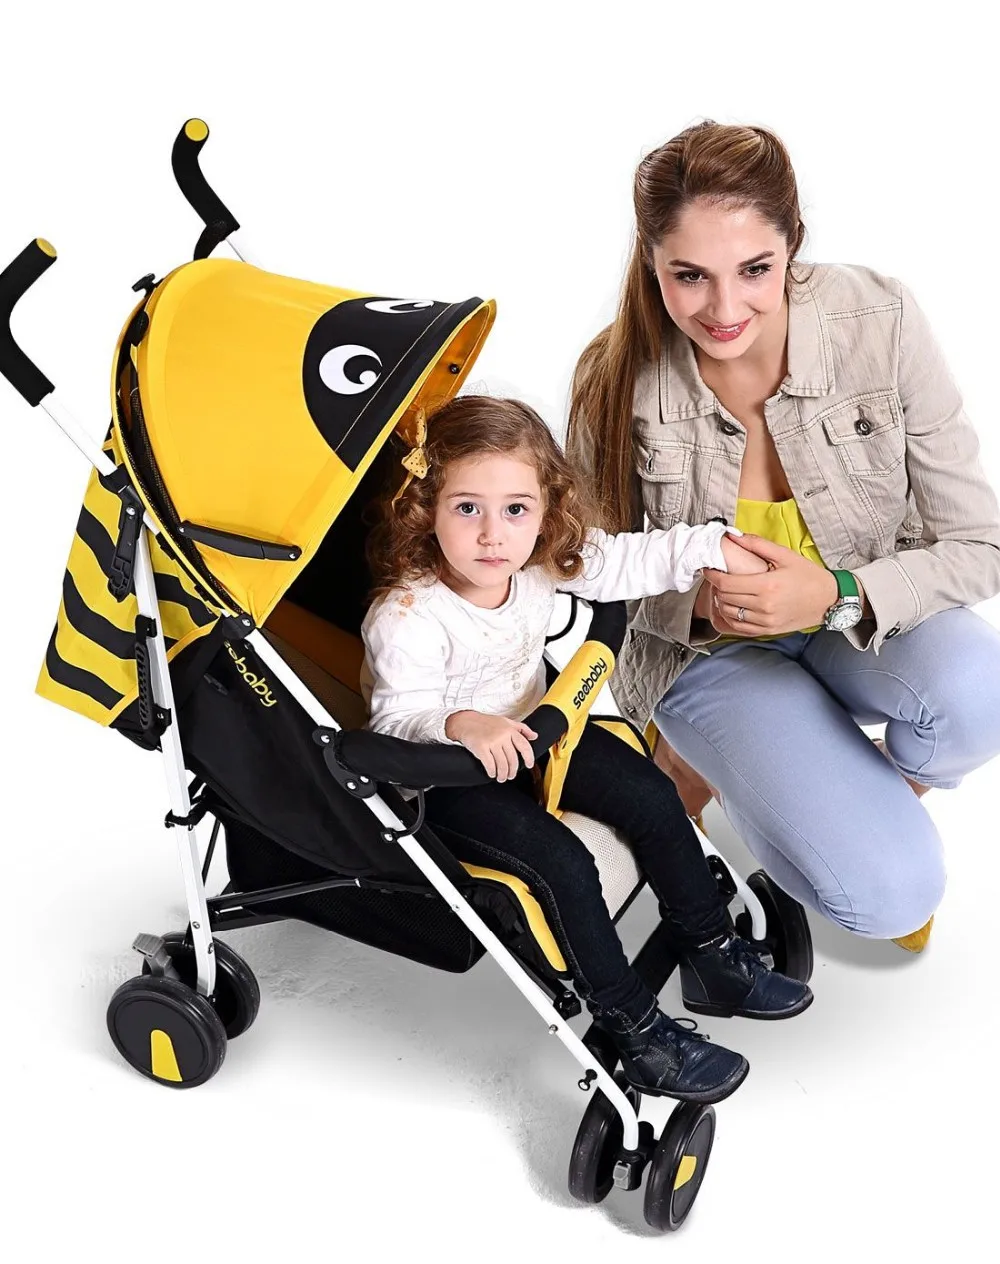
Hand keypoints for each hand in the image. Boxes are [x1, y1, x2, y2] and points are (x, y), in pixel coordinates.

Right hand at [444, 710, 537, 781]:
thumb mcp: (506, 721)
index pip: (524, 746)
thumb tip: (535, 736)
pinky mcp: (481, 748)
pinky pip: (490, 765)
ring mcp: (492, 742)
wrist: (465, 721)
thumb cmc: (486, 722)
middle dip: (513, 771)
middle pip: (513, 759)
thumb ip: (522, 728)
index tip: (529, 765)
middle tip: (510, 775)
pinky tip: (492, 774)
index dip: (529, 758)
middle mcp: (502, 736)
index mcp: (510, 730)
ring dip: (503, 774)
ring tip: (501, 778)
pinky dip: (492, 772)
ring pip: (502, 764)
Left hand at [701, 534, 838, 636]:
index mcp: (767, 586)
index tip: (708, 568)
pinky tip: (732, 607)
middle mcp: (764, 606)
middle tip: (717, 578)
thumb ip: (757, 545)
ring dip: (721, 602)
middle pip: (725, 599)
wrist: (829, 600)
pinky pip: (739, 628)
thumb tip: (733, 535)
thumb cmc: (808, 576)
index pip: (727, 584)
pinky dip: (730, 617)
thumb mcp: (785, 555)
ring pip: (729, 614)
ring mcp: (765, 621)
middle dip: (716, 587)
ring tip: (725, 591)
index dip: (712, 575)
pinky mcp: (767, 630)